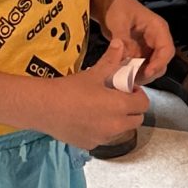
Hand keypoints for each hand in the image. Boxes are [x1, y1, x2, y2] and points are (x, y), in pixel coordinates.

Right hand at [34, 40, 149, 151]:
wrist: (44, 107)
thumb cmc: (71, 88)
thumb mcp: (94, 73)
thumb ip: (111, 60)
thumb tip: (120, 42)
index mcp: (120, 107)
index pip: (143, 104)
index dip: (138, 95)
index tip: (128, 89)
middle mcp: (115, 126)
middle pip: (137, 120)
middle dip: (132, 110)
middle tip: (118, 99)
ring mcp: (103, 138)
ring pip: (122, 131)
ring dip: (119, 121)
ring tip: (103, 109)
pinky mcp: (90, 145)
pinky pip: (105, 138)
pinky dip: (103, 131)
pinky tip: (89, 120)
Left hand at [96, 0, 173, 87]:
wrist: (107, 4)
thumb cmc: (117, 7)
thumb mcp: (119, 21)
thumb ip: (122, 39)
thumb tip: (122, 55)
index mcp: (157, 29)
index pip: (167, 50)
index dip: (159, 63)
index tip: (147, 73)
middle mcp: (156, 40)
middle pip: (161, 62)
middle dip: (149, 73)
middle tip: (133, 79)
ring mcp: (147, 48)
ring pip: (151, 67)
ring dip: (140, 75)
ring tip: (126, 79)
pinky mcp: (138, 53)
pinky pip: (140, 67)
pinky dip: (133, 73)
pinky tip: (122, 75)